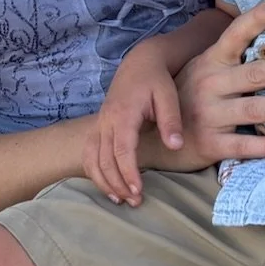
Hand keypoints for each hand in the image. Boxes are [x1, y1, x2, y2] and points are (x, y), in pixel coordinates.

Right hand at [83, 40, 185, 205]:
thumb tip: (175, 146)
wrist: (139, 63)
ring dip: (104, 182)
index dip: (128, 172)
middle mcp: (106, 121)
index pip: (121, 150)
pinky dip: (95, 173)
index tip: (138, 191)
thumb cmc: (156, 80)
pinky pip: (89, 155)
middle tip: (136, 202)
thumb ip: (171, 121)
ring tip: (122, 201)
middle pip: (104, 160)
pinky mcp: (99, 128)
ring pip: (92, 160)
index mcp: (123, 114)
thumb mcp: (168, 96)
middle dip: (118, 184)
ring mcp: (99, 124)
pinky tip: (109, 187)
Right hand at [169, 0, 264, 171]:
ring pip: (254, 109)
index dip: (257, 18)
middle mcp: (210, 85)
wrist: (152, 138)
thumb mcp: (203, 70)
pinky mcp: (211, 144)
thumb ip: (231, 58)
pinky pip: (246, 145)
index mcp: (211, 62)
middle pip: (254, 74)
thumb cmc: (188, 97)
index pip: (235, 34)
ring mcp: (209, 115)